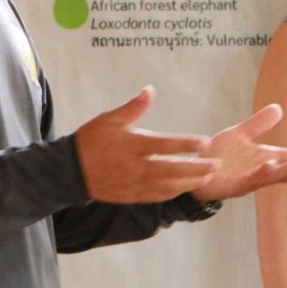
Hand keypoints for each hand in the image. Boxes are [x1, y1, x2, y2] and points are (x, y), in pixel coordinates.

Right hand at [73, 87, 218, 203]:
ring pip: (167, 186)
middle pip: (171, 170)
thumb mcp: (109, 119)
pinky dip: (174, 192)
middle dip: (196, 168)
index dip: (185, 144)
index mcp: (131, 146)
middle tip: (216, 165)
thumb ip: (132, 108)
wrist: (70, 171)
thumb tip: (150, 90)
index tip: (205, 143)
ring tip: (208, 177)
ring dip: (189, 182)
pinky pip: (157, 196)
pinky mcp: (131, 196)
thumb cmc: (91, 141)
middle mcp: (135, 168)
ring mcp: (134, 184)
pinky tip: (186, 187)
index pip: (163, 146)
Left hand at [190, 103, 286, 202]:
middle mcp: (261, 170)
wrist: (191, 168)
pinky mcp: (232, 185)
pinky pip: (250, 179)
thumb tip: (280, 108)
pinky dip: (261, 173)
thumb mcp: (240, 134)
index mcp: (266, 158)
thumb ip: (259, 123)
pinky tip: (271, 166)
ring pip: (274, 175)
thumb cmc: (217, 155)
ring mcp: (248, 179)